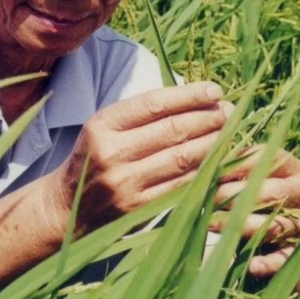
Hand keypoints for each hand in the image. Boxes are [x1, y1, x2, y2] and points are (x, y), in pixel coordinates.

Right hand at [45, 82, 230, 235]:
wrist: (70, 205)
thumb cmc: (96, 156)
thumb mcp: (106, 126)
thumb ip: (141, 113)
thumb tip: (193, 97)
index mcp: (103, 125)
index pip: (154, 104)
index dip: (189, 95)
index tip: (214, 91)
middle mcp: (112, 152)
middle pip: (172, 130)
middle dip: (207, 118)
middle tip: (229, 112)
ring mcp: (126, 183)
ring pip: (182, 158)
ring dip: (212, 143)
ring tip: (228, 132)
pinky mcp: (139, 207)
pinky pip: (181, 185)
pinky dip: (204, 170)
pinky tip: (217, 160)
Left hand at [212, 148, 299, 276]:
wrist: (250, 220)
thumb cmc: (234, 185)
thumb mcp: (232, 169)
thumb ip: (224, 161)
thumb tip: (211, 157)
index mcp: (287, 164)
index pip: (264, 161)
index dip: (236, 167)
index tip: (213, 173)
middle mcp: (299, 191)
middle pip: (271, 193)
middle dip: (236, 197)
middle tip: (209, 199)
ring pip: (275, 224)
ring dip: (243, 226)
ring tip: (213, 224)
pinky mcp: (294, 248)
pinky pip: (285, 257)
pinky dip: (269, 263)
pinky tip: (252, 265)